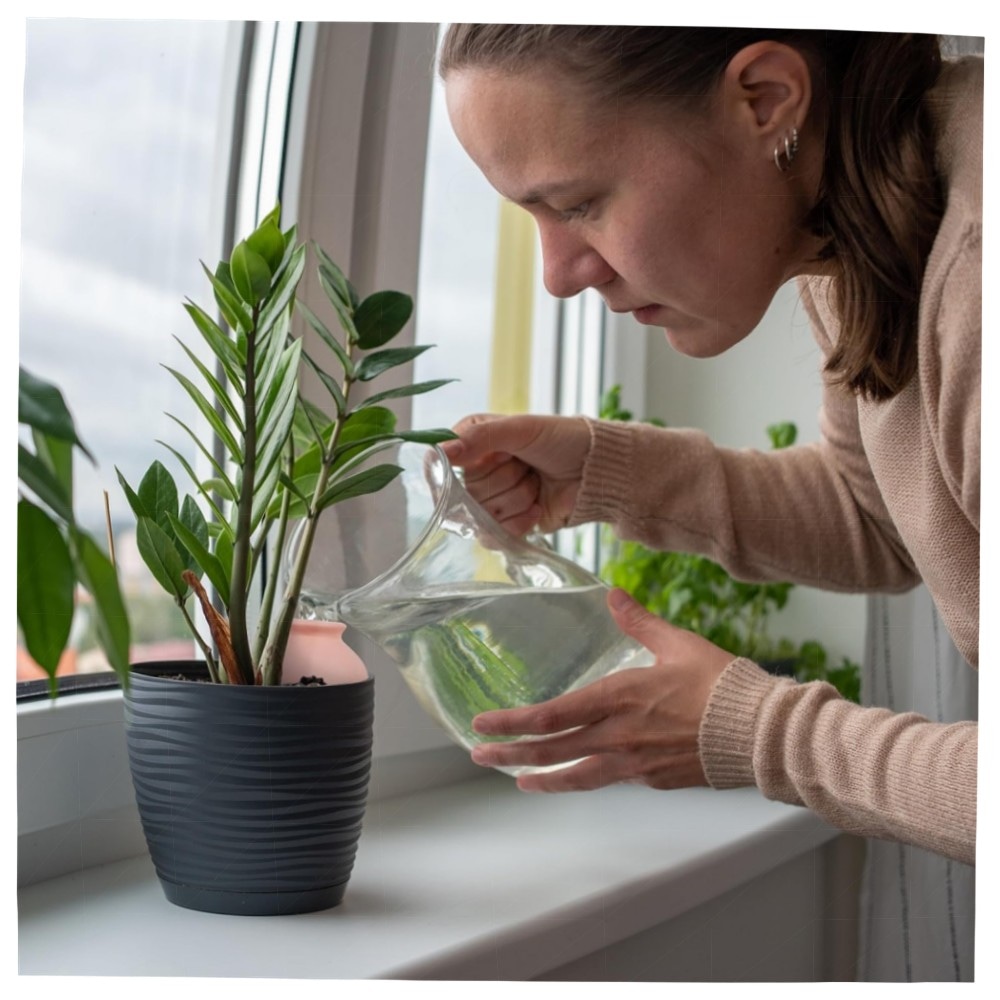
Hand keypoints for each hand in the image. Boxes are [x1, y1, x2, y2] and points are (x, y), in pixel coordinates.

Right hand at [440, 413, 591, 534]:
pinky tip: (537, 507)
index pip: (440, 463)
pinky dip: (520, 522)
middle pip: (465, 493)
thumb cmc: (562, 439)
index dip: (461, 467)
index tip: (494, 459)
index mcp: (472, 441)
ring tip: (536, 482)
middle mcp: (477, 471)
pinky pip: (494, 535)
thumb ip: (480, 438)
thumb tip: (442, 451)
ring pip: (482, 515)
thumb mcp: (521, 428)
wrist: (595, 470)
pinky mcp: (506, 524)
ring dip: (518, 498)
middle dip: (505, 480)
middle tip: (527, 465)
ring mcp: (491, 500)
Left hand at [469, 589, 735, 791]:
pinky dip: (587, 777)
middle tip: (480, 754)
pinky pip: (612, 779)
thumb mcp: (677, 643)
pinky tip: (580, 774)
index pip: (552, 715)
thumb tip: (612, 594)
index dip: (513, 722)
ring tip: (518, 780)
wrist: (761, 731)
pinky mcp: (654, 779)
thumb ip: (638, 621)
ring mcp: (635, 763)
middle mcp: (619, 736)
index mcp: (619, 698)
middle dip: (511, 754)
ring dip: (543, 778)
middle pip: (554, 751)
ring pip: (578, 776)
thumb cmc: (721, 684)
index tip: (482, 725)